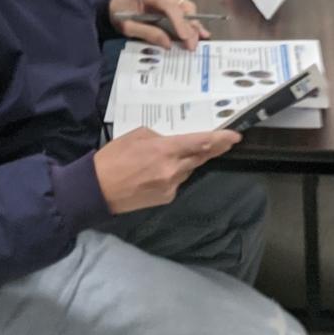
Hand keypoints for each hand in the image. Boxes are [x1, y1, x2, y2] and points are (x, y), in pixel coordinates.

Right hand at [93, 127, 240, 214]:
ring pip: (188, 169)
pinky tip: (157, 171)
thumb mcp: (137, 135)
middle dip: (214, 149)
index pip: (199, 143)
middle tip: (226, 142)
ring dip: (187, 161)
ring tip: (171, 155)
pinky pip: (177, 181)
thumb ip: (160, 138)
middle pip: (200, 158)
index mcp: (164, 150)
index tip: (235, 137)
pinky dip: (174, 173)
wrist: (98, 188)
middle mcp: (172, 170)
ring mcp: (171, 187)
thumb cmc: (114, 156)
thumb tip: (173, 144)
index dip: (219, 140)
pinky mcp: (166, 198)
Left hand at [109, 0, 205, 49]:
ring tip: (196, 42)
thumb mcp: (129, 28)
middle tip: (191, 46)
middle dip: (189, 27)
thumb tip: (169, 43)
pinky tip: (201, 33)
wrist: (114, 8)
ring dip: (192, 26)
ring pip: (187, 8)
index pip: (170, 5)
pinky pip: (183, 10)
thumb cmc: (119, 16)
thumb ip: (148, 33)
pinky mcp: (169, 0)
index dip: (180, 22)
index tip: (185, 38)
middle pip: (183, 6)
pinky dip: (190, 22)